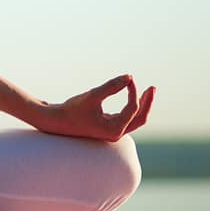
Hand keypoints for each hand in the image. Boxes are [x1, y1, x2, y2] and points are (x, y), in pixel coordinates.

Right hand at [37, 75, 155, 141]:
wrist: (56, 122)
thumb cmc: (72, 109)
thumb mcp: (92, 96)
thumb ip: (111, 87)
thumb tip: (129, 77)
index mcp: (114, 130)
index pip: (132, 108)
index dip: (133, 91)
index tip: (128, 78)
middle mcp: (116, 134)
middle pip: (140, 119)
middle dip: (147, 102)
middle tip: (153, 88)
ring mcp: (113, 132)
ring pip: (135, 120)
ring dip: (141, 105)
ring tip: (147, 91)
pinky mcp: (108, 128)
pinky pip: (127, 119)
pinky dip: (132, 108)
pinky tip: (131, 96)